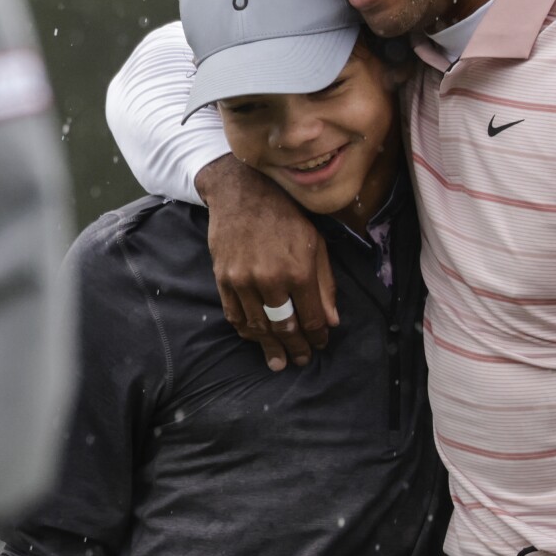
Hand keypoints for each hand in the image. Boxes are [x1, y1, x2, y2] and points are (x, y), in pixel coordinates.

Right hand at [197, 155, 338, 370]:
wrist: (242, 192)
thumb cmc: (286, 216)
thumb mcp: (315, 244)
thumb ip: (325, 284)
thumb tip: (331, 321)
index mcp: (298, 271)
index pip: (311, 318)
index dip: (317, 336)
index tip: (320, 344)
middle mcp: (270, 280)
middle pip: (285, 328)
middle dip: (296, 348)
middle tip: (301, 361)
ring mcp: (243, 281)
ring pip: (259, 327)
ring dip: (270, 348)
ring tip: (278, 362)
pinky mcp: (223, 279)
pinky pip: (235, 316)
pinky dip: (247, 331)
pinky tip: (256, 339)